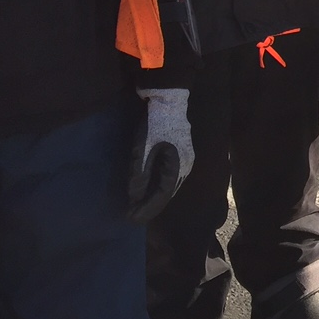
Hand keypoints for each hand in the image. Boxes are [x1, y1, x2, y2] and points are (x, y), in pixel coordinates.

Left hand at [128, 88, 193, 224]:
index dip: (146, 208)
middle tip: (134, 216)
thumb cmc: (155, 124)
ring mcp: (186, 159)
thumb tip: (135, 197)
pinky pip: (172, 175)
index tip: (132, 219)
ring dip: (156, 196)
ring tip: (141, 206)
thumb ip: (139, 175)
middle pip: (168, 192)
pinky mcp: (183, 152)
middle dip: (151, 205)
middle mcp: (185, 166)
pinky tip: (152, 187)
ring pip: (171, 184)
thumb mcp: (142, 149)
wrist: (169, 99)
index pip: (161, 195)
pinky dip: (161, 185)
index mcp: (177, 168)